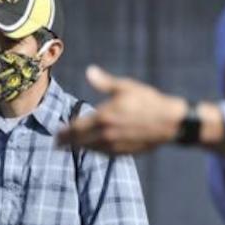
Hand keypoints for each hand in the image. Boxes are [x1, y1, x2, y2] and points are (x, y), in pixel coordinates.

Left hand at [57, 65, 185, 154]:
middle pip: (80, 142)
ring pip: (91, 149)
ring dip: (81, 147)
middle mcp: (106, 134)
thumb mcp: (126, 87)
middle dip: (67, 143)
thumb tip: (89, 71)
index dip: (64, 133)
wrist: (169, 123)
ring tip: (73, 145)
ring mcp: (114, 146)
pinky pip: (104, 153)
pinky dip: (96, 150)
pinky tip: (94, 147)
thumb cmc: (148, 101)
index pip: (76, 128)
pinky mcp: (124, 152)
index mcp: (103, 117)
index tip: (56, 135)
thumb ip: (105, 83)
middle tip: (57, 144)